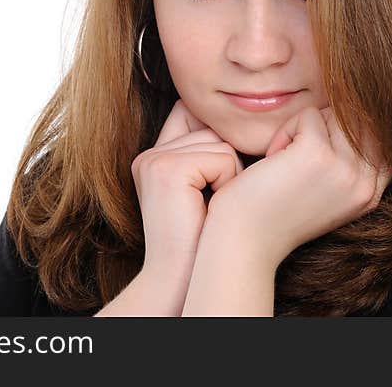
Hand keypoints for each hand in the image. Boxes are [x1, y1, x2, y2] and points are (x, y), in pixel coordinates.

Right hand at [131, 99, 243, 279]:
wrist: (181, 278)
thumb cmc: (203, 238)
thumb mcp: (202, 191)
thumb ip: (208, 154)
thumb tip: (243, 124)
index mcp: (151, 157)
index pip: (191, 113)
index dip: (216, 138)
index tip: (222, 179)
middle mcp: (149, 154)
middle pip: (212, 128)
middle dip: (226, 163)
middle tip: (213, 202)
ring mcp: (155, 160)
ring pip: (221, 142)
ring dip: (229, 175)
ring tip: (211, 207)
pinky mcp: (169, 170)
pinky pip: (224, 158)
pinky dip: (228, 184)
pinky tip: (211, 209)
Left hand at [207, 106, 391, 268]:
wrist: (244, 238)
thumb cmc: (276, 211)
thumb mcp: (327, 190)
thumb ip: (349, 161)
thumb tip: (355, 110)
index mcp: (371, 194)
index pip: (381, 140)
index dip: (349, 132)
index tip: (313, 149)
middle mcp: (365, 183)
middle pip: (358, 120)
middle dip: (324, 127)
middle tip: (294, 156)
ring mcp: (344, 168)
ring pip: (332, 113)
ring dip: (303, 128)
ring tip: (283, 160)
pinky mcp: (317, 154)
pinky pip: (307, 115)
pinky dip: (285, 130)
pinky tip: (273, 159)